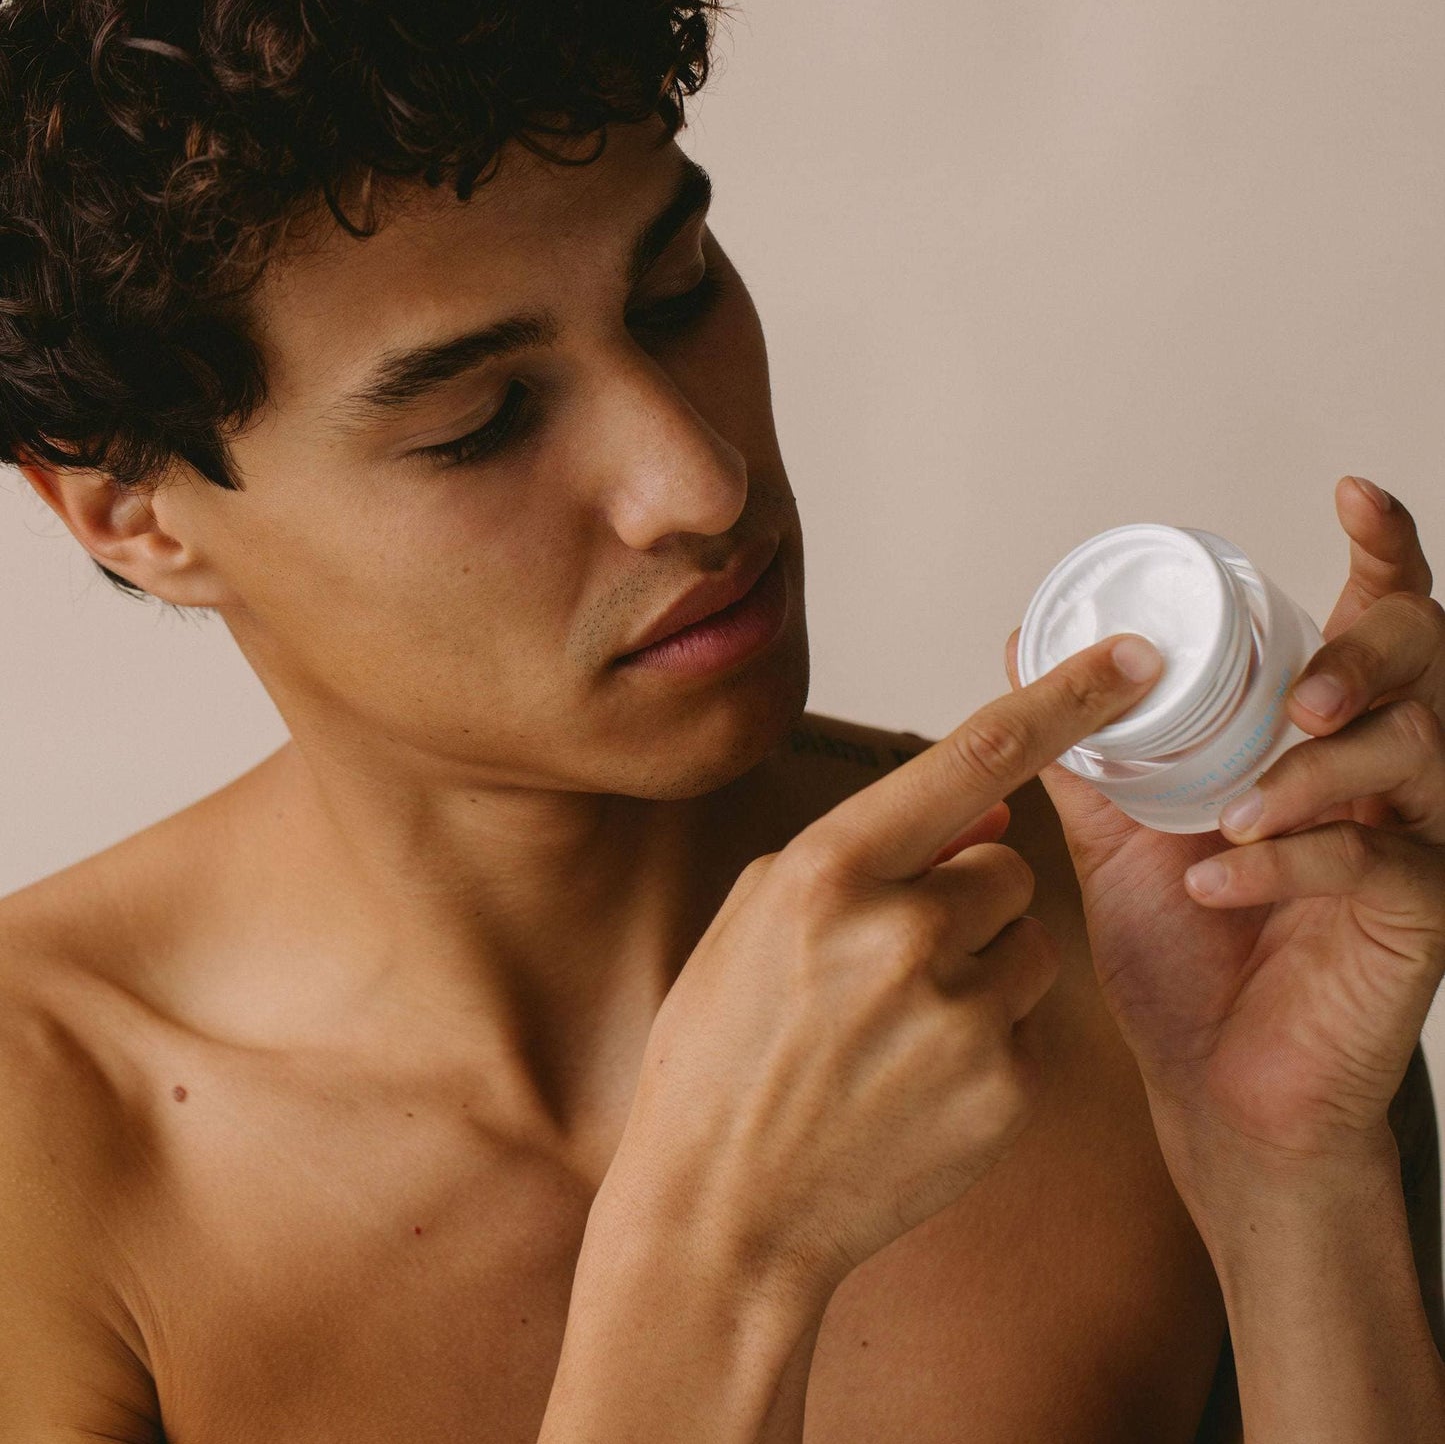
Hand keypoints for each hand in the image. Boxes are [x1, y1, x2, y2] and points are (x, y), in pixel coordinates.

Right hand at [600, 633, 1163, 1314]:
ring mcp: (961, 1016)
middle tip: (895, 961)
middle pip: (1007, 867)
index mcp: (832, 870)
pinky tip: (915, 1081)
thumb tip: (989, 816)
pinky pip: (1030, 1023)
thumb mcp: (761, 915)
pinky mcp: (1006, 1090)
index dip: (1062, 698)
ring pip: (1031, 943)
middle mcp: (905, 932)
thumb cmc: (723, 1054)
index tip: (1131, 658)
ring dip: (985, 966)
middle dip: (970, 897)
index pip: (973, 757)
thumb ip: (872, 848)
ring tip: (900, 1028)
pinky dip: (988, 1039)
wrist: (723, 1211)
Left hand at [1007, 476, 1444, 1178]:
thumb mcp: (1120, 830)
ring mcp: (1418, 846)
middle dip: (1366, 655)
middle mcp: (1384, 777)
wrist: (1208, 1083)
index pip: (1380, 620)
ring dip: (1318, 768)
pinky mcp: (1422, 921)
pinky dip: (1288, 861)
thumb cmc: (1177, 954)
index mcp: (1321, 738)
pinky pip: (1376, 865)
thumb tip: (1025, 649)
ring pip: (1419, 753)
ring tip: (1237, 804)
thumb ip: (1089, 744)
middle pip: (1427, 661)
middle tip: (1297, 695)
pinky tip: (1214, 882)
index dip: (1387, 549)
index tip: (1350, 498)